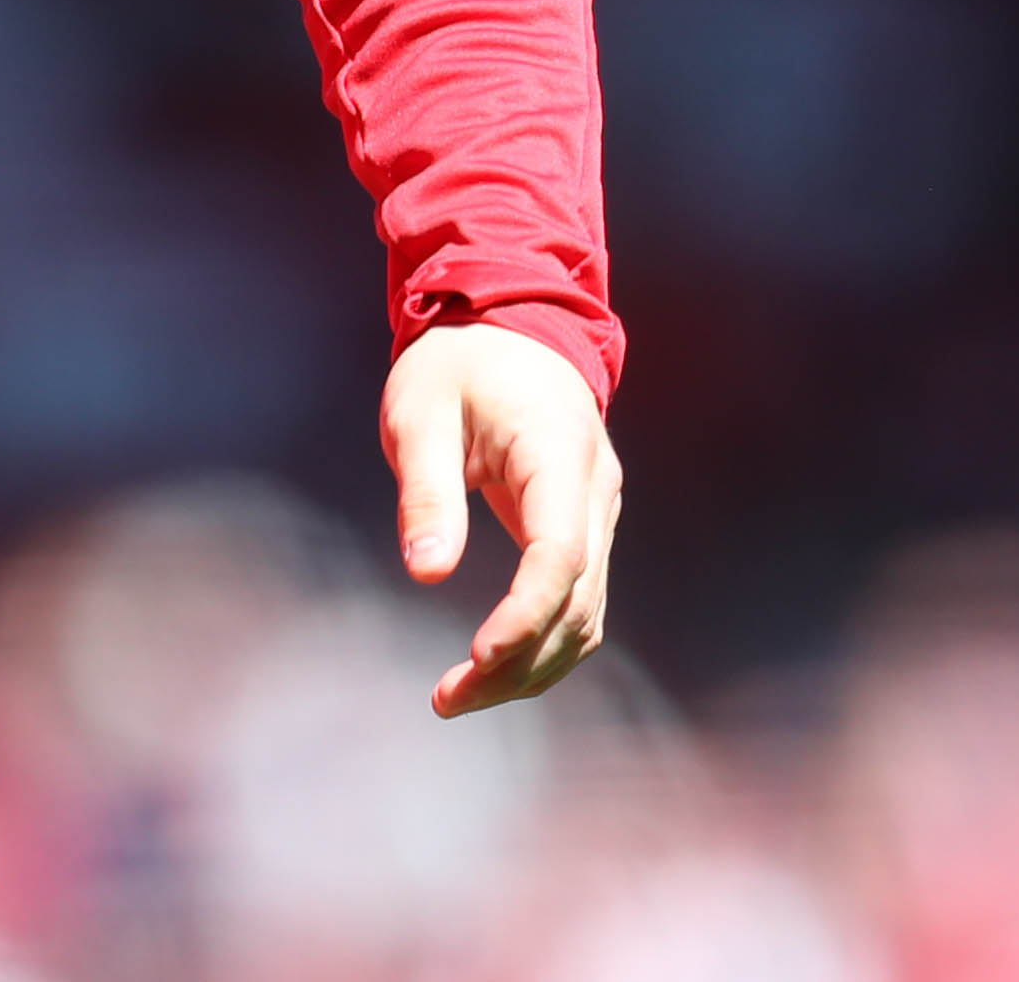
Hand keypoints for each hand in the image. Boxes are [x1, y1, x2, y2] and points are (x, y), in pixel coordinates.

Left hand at [386, 320, 622, 716]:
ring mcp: (599, 511)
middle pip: (577, 601)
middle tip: (447, 698)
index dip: (524, 614)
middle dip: (519, 661)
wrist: (509, 320)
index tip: (476, 656)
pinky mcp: (585, 527)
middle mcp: (596, 491)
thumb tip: (425, 571)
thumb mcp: (420, 411)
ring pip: (586, 613)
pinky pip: (578, 600)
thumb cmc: (456, 362)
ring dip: (532, 665)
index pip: (560, 554)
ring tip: (458, 696)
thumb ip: (427, 489)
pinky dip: (543, 642)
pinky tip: (494, 668)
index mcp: (560, 453)